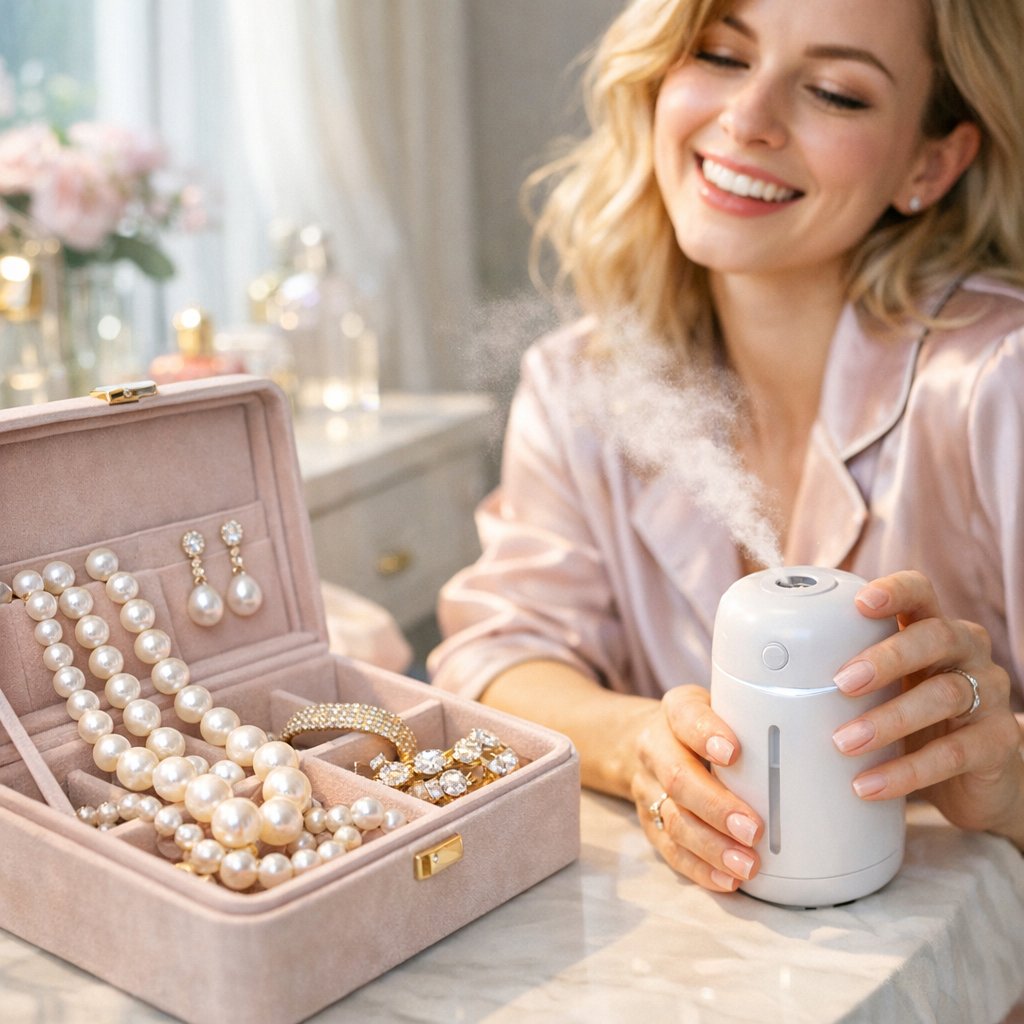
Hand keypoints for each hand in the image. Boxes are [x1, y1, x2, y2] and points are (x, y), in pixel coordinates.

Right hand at [632, 685, 763, 890]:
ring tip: (748, 865)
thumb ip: (754, 719)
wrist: (654, 745)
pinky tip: (729, 881)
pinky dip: (701, 869)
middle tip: (753, 829)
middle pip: (677, 777)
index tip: (733, 752)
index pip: (685, 716)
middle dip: (715, 806)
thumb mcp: (724, 707)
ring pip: (674, 820)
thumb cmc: (707, 727)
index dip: (705, 733)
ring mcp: (648, 788)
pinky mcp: (651, 824)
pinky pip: (671, 851)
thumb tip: (819, 744)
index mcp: (676, 710)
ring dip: (712, 847)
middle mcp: (655, 748)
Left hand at [831, 570, 1023, 843]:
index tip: (861, 603)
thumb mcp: (882, 691)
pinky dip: (908, 770)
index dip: (895, 591)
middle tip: (840, 682)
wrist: (976, 780)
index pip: (921, 592)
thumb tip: (755, 682)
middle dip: (886, 658)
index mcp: (932, 629)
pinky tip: (870, 784)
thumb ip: (843, 674)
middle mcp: (967, 653)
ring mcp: (990, 695)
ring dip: (890, 719)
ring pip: (946, 695)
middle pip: (935, 637)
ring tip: (844, 743)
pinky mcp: (1000, 743)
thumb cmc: (913, 721)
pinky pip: (956, 753)